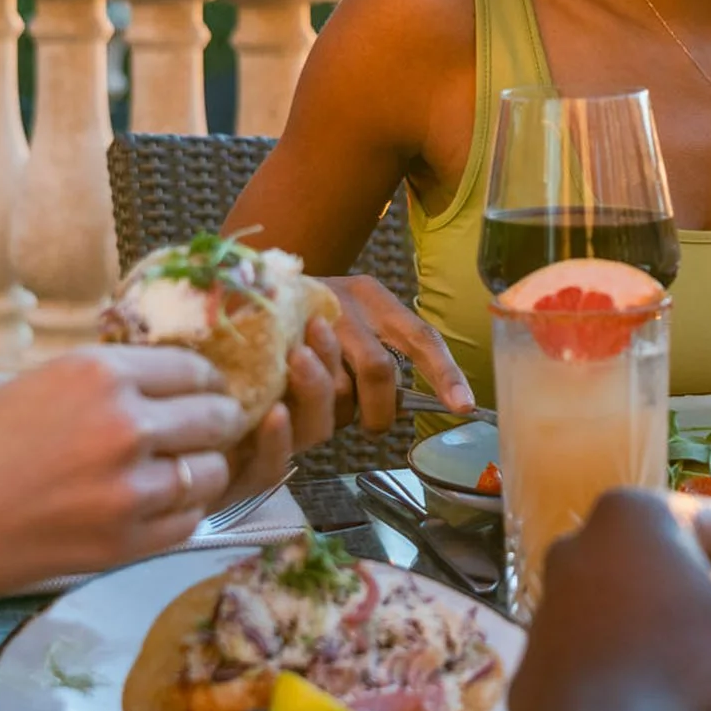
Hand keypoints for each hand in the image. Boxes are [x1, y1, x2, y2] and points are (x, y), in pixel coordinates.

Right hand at [0, 346, 248, 604]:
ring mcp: (131, 488)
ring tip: (175, 471)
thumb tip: (123, 376)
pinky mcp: (126, 543)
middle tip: (199, 430)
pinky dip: (179, 513)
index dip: (200, 380)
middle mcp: (125, 424)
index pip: (192, 367)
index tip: (200, 389)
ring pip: (211, 472)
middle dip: (212, 422)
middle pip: (215, 416)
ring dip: (198, 471)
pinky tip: (153, 508)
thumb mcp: (12, 380)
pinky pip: (188, 521)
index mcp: (96, 372)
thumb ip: (77, 379)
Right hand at [286, 276, 475, 443]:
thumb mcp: (353, 318)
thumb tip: (404, 407)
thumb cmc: (313, 315)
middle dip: (379, 409)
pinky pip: (299, 392)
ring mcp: (305, 318)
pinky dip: (305, 408)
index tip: (463, 405)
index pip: (419, 335)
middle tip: (373, 422)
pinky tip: (299, 403)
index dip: (444, 372)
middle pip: (378, 369)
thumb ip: (379, 353)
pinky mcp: (275, 339)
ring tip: (328, 403)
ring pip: (336, 387)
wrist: (248, 289)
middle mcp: (344, 300)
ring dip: (337, 410)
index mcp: (373, 296)